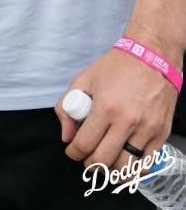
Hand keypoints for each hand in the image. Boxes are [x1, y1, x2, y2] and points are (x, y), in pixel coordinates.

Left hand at [55, 48, 176, 170]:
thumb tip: (66, 135)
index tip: (71, 151)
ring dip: (111, 170)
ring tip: (104, 161)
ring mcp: (147, 130)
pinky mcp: (161, 134)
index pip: (84, 143)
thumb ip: (68, 107)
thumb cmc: (115, 67)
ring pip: (126, 166)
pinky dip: (132, 167)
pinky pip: (146, 162)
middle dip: (90, 164)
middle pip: (104, 160)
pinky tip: (123, 159)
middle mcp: (127, 122)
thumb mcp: (84, 79)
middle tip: (86, 159)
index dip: (73, 152)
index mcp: (105, 107)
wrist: (151, 57)